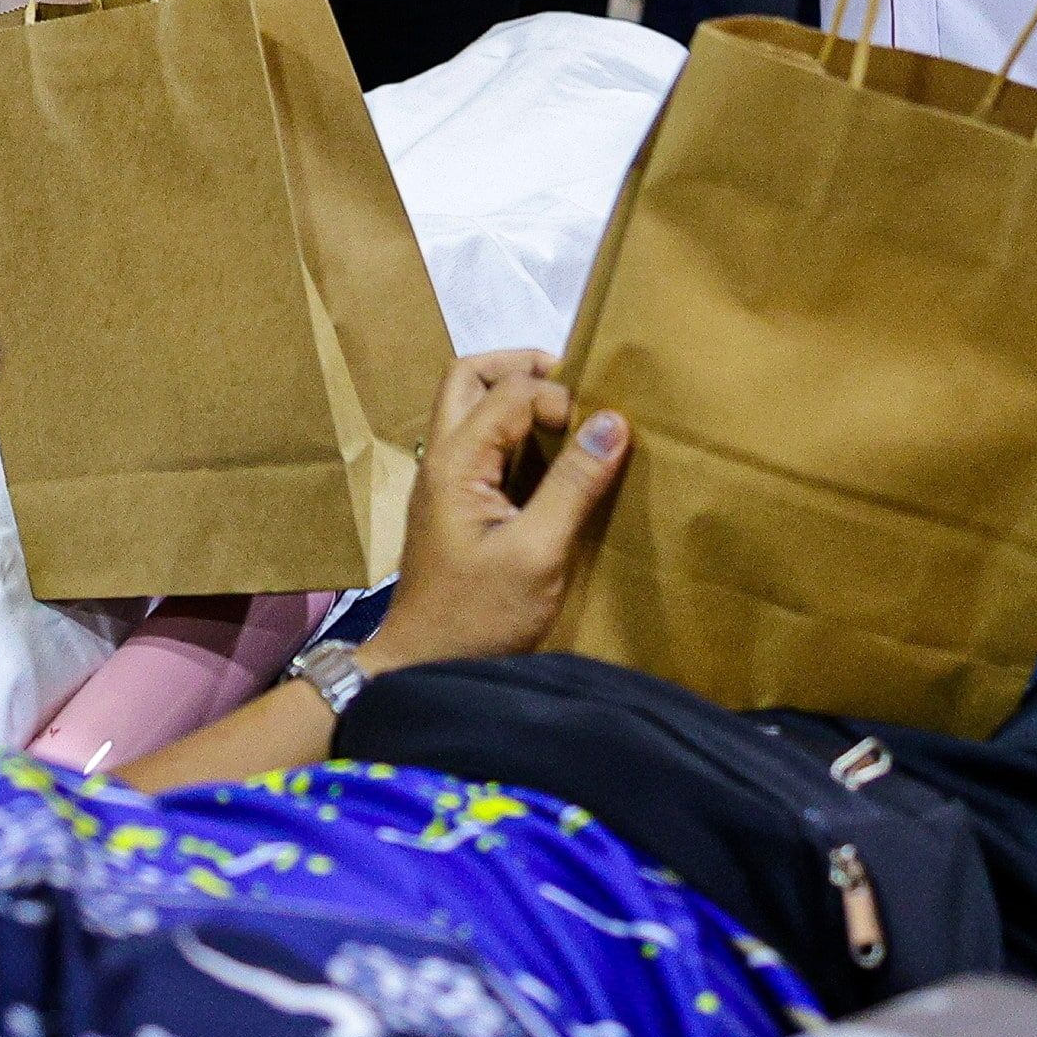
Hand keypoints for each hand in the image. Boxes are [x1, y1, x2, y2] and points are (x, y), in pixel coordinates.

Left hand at [363, 353, 628, 672]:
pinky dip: (519, 434)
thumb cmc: (478, 617)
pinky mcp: (457, 503)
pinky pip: (483, 444)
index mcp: (455, 461)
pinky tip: (557, 460)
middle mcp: (442, 457)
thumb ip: (573, 485)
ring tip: (572, 418)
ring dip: (519, 398)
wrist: (423, 667)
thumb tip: (613, 421)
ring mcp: (445, 479)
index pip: (509, 391)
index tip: (600, 432)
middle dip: (523, 369)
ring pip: (471, 406)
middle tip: (575, 388)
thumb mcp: (537, 553)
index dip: (559, 397)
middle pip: (469, 376)